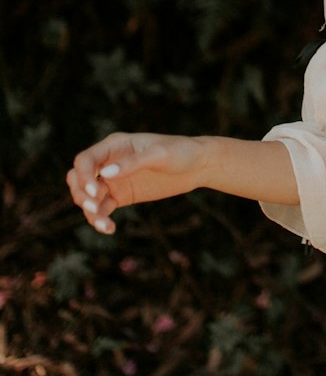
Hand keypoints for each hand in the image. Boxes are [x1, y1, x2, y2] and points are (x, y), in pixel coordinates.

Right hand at [67, 131, 204, 235]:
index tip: (94, 192)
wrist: (198, 166)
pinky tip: (110, 229)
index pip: (85, 160)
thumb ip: (133, 163)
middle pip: (78, 178)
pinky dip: (100, 219)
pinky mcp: (121, 196)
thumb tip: (105, 174)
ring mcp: (114, 180)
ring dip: (90, 211)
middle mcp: (109, 162)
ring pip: (87, 197)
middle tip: (95, 207)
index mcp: (115, 146)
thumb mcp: (159, 155)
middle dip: (81, 194)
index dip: (83, 176)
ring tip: (106, 225)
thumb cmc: (180, 152)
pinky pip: (102, 209)